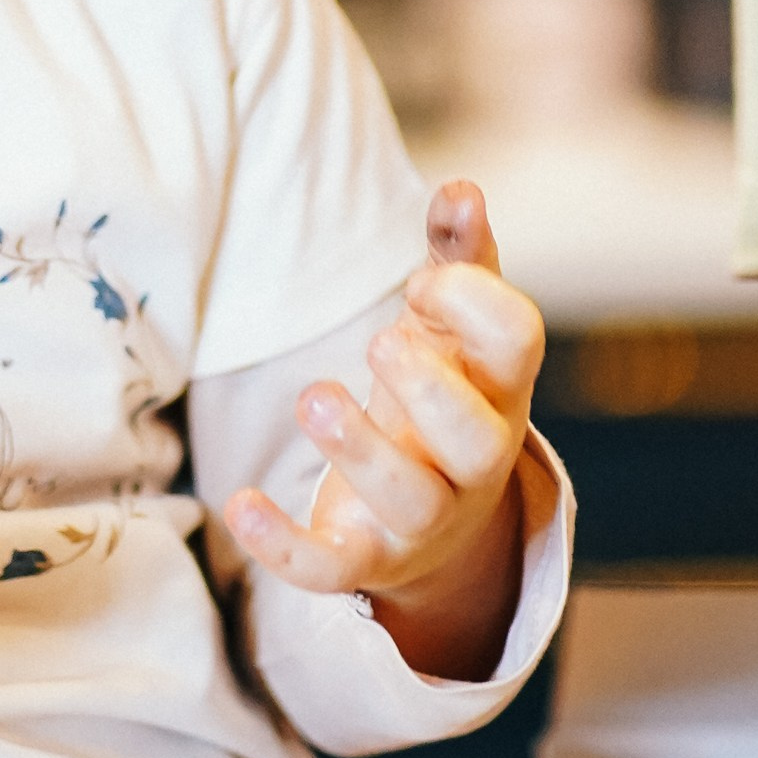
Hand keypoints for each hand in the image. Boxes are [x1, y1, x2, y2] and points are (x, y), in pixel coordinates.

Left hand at [221, 181, 543, 680]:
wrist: (432, 518)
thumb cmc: (441, 393)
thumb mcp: (450, 329)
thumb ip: (456, 258)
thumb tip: (461, 188)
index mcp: (501, 388)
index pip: (518, 344)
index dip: (474, 303)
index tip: (422, 284)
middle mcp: (474, 461)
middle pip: (478, 441)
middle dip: (430, 389)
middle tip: (382, 339)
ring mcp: (423, 518)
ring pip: (412, 502)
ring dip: (361, 450)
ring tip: (314, 396)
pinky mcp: (365, 559)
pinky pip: (332, 569)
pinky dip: (284, 545)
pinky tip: (238, 503)